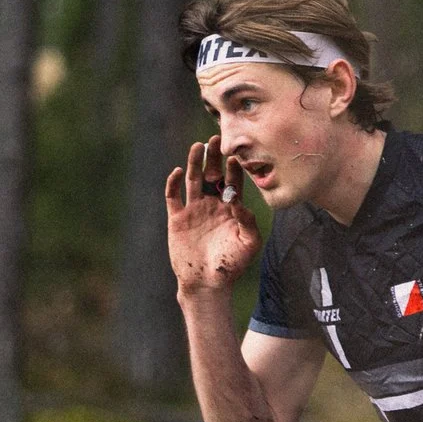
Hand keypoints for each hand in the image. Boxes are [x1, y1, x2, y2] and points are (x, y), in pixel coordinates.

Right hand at [166, 136, 261, 299]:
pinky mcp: (177, 218)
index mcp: (231, 209)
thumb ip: (249, 223)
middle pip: (212, 175)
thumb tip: (241, 203)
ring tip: (198, 146)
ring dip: (195, 163)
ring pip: (193, 180)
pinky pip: (173, 196)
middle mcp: (212, 205)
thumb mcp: (249, 244)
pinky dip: (173, 183)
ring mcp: (194, 210)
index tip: (236, 157)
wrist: (207, 282)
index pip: (233, 183)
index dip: (234, 170)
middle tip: (216, 139)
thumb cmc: (231, 265)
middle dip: (214, 158)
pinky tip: (177, 171)